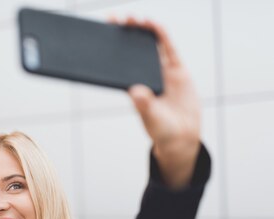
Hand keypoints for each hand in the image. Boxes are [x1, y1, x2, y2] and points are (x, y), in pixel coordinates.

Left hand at [114, 17, 201, 188]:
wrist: (184, 136)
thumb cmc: (161, 129)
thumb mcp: (151, 118)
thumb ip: (145, 105)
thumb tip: (135, 92)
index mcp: (132, 87)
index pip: (117, 64)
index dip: (109, 50)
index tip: (98, 36)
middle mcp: (145, 76)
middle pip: (132, 50)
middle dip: (123, 33)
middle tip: (113, 19)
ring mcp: (161, 71)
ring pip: (149, 45)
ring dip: (141, 29)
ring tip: (131, 18)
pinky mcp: (177, 70)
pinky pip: (169, 48)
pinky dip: (161, 35)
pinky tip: (152, 24)